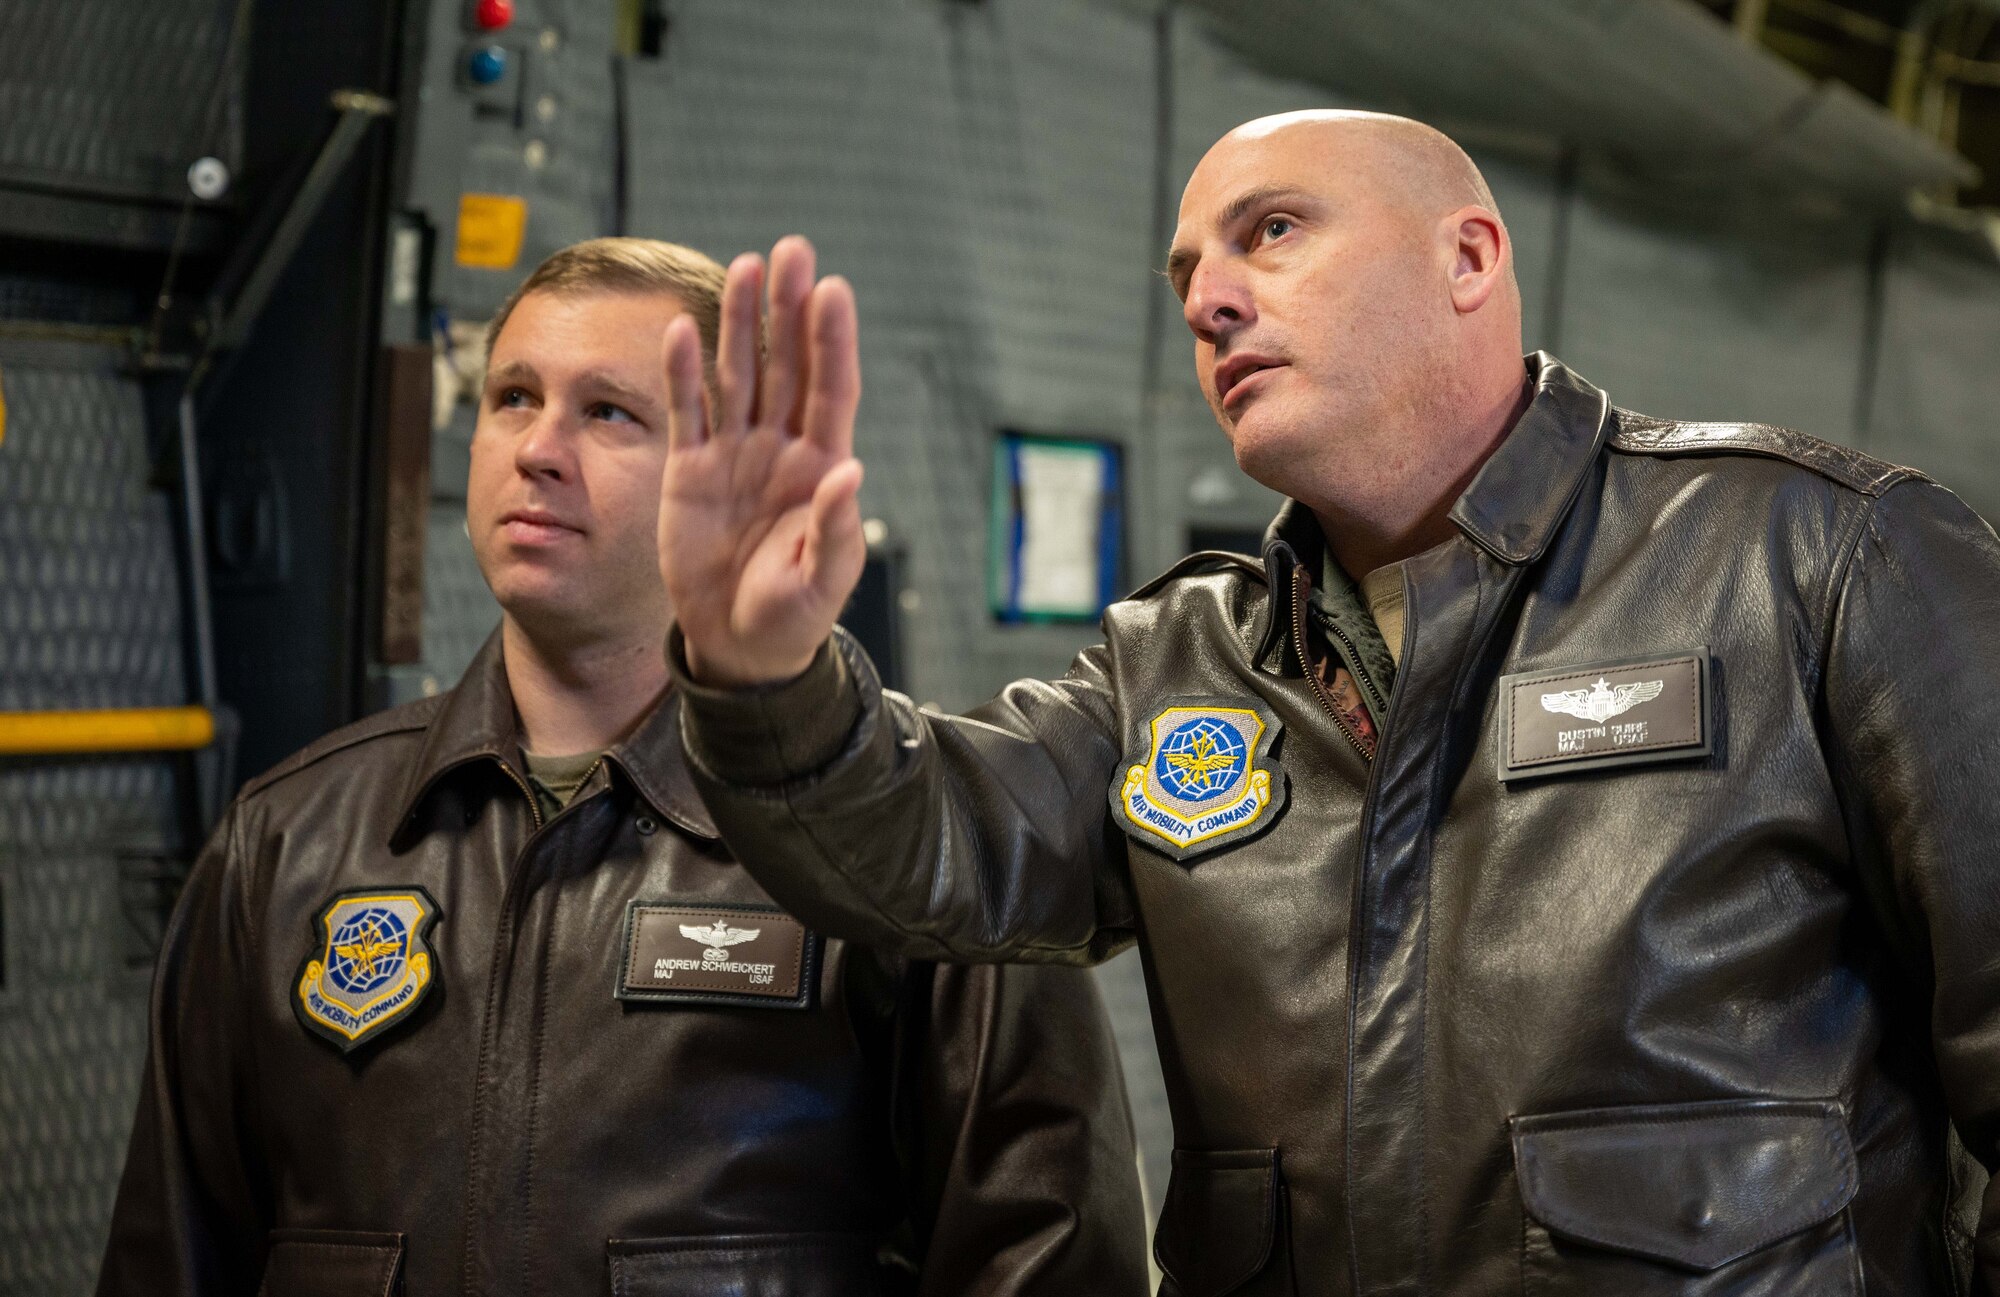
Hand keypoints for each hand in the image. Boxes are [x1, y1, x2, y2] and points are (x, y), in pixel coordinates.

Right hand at [659, 236, 865, 686]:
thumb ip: (835, 527)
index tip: (833, 290)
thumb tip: (849, 470)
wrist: (738, 645)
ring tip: (746, 265)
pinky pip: (687, 411)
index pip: (831, 390)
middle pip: (787, 365)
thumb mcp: (821, 580)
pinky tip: (680, 328)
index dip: (831, 342)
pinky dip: (682, 372)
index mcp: (821, 468)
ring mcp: (735, 455)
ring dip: (741, 322)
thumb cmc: (792, 616)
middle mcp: (781, 449)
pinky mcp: (690, 470)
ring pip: (739, 374)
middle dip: (789, 309)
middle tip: (793, 250)